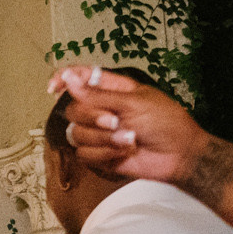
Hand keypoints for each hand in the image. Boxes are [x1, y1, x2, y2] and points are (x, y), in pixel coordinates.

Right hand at [49, 66, 219, 186]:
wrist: (179, 155)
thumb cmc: (166, 123)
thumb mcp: (133, 102)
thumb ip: (97, 95)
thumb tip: (68, 79)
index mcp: (111, 89)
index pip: (79, 78)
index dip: (63, 80)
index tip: (54, 88)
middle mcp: (101, 109)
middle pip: (74, 110)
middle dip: (92, 117)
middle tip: (115, 122)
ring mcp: (99, 133)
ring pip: (77, 134)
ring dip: (103, 139)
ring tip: (129, 140)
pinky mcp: (99, 154)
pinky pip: (85, 154)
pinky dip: (105, 154)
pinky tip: (124, 153)